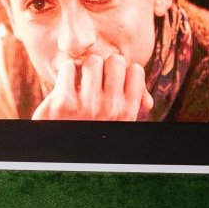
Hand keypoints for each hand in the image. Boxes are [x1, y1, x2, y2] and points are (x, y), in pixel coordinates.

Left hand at [32, 54, 151, 120]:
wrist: (59, 147)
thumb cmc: (88, 128)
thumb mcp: (115, 124)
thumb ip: (131, 108)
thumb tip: (148, 101)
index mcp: (127, 113)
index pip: (135, 71)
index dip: (122, 71)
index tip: (110, 80)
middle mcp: (111, 109)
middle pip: (115, 60)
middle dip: (104, 64)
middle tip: (93, 77)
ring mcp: (87, 106)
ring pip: (93, 61)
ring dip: (84, 67)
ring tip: (79, 80)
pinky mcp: (63, 103)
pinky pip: (68, 67)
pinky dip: (65, 72)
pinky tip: (64, 85)